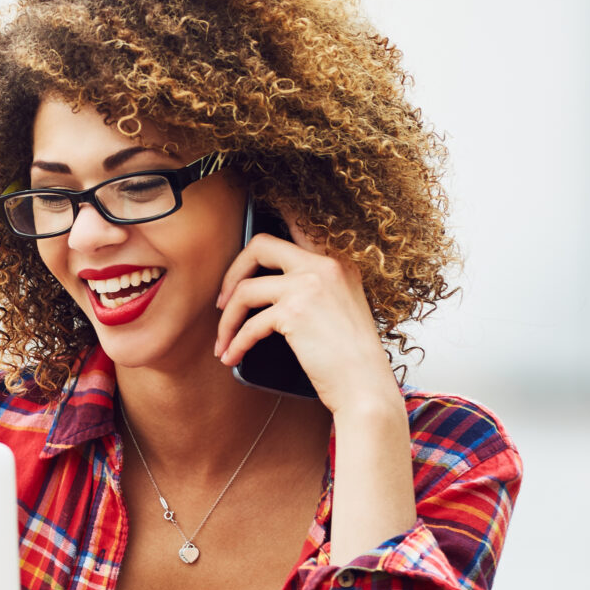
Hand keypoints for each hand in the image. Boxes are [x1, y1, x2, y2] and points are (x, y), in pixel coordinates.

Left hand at [212, 208, 403, 418]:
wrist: (366, 389)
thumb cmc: (350, 357)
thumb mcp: (339, 306)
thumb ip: (312, 284)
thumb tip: (265, 281)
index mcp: (338, 261)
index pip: (301, 221)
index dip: (277, 207)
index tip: (260, 200)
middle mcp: (325, 265)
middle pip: (260, 245)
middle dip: (232, 273)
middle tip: (222, 301)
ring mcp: (309, 286)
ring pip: (245, 290)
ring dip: (227, 320)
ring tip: (224, 342)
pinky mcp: (294, 312)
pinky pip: (248, 323)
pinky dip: (235, 342)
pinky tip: (232, 357)